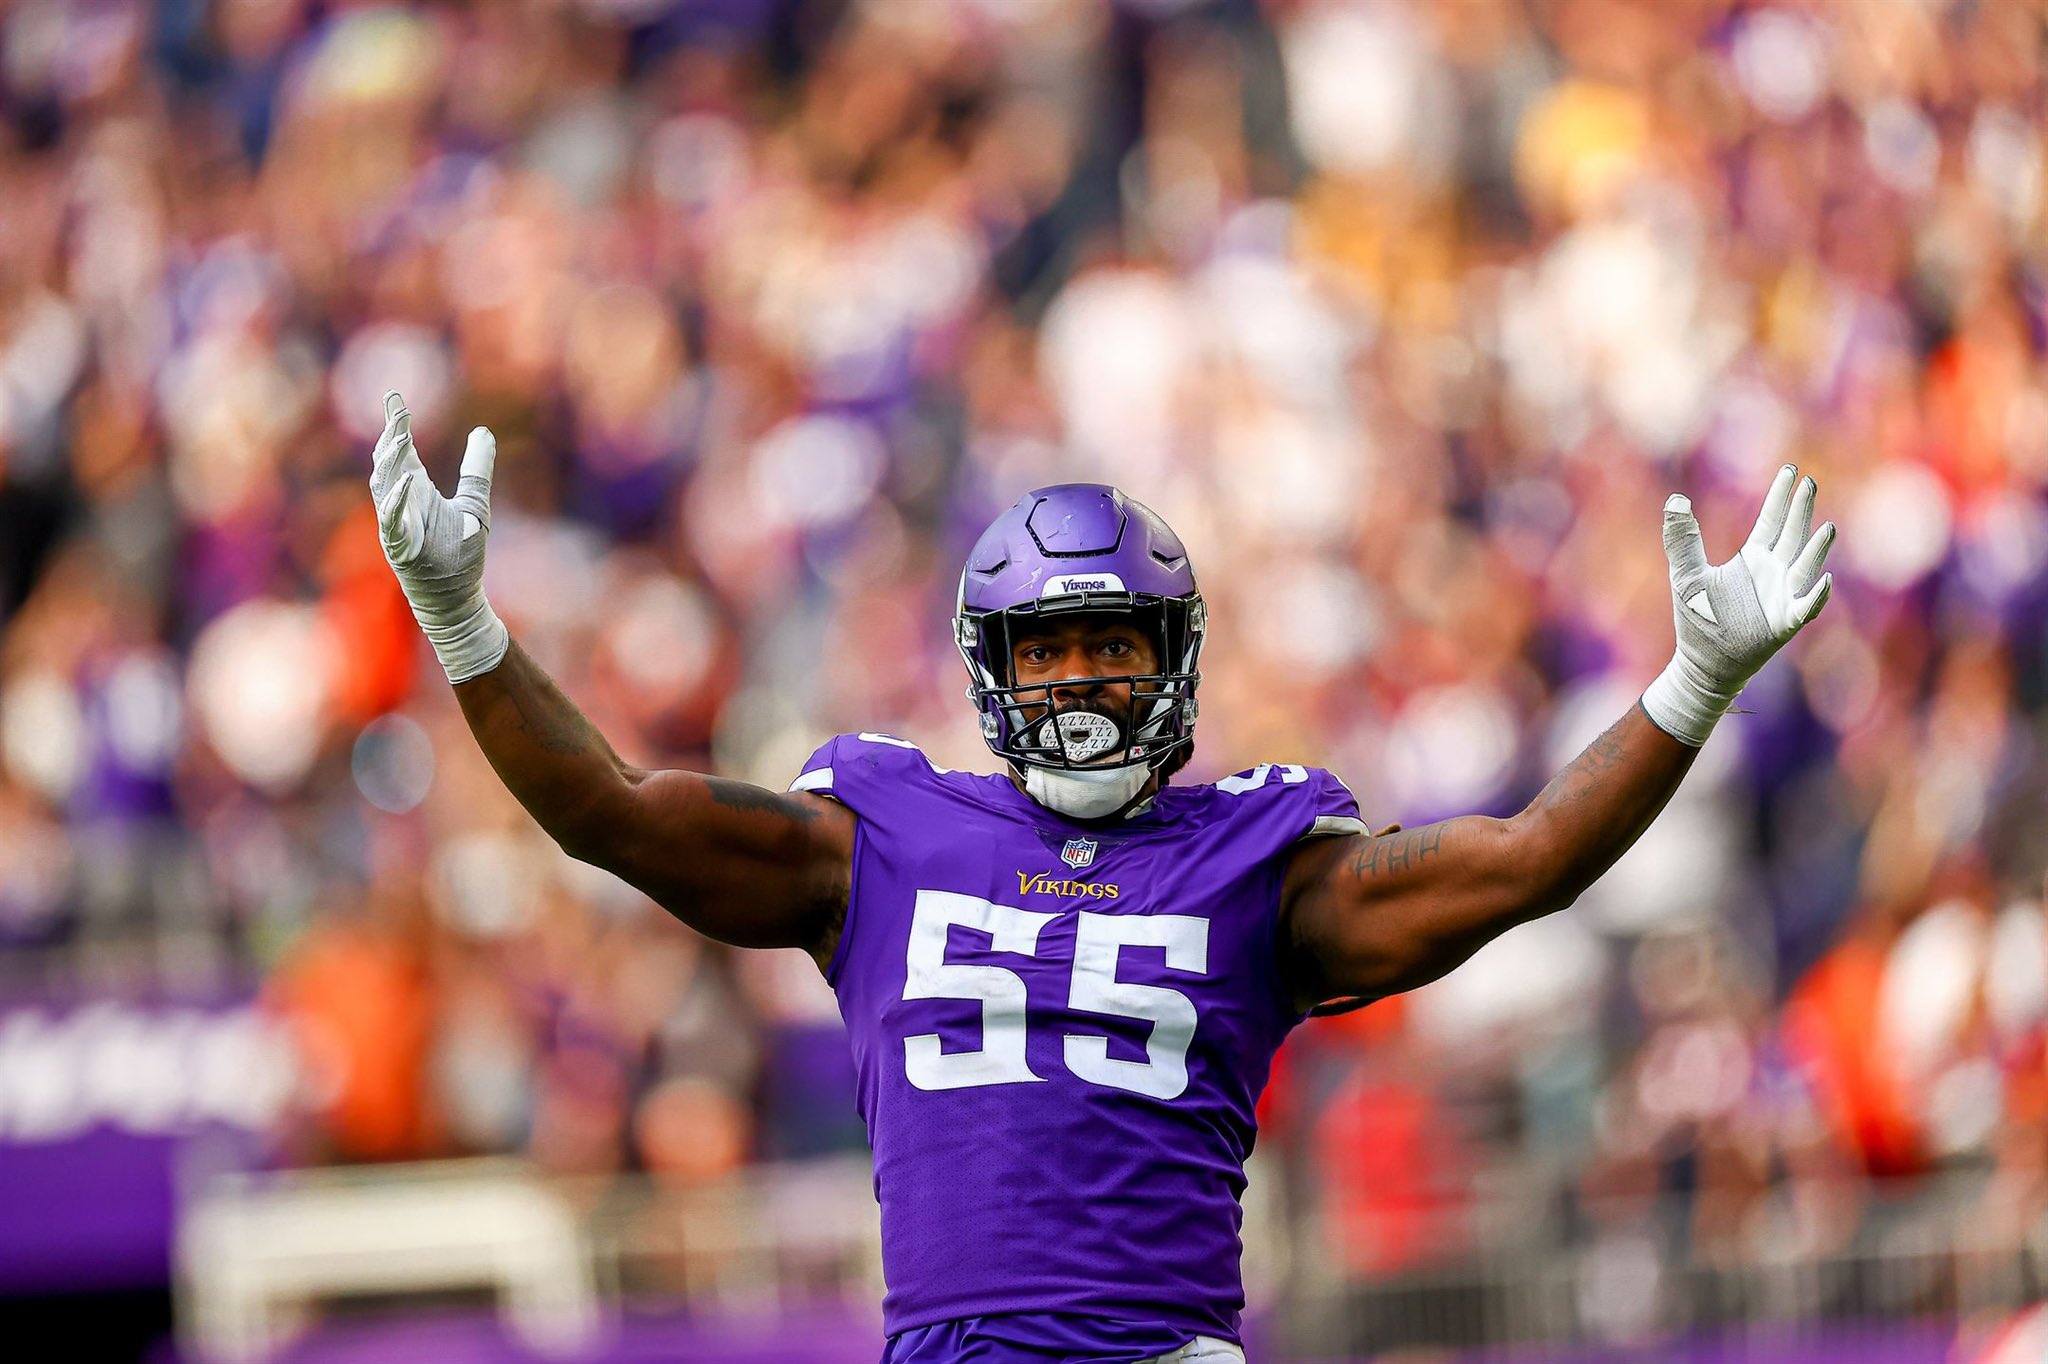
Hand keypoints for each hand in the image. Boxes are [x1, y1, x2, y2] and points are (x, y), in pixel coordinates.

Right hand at [370, 391, 508, 683]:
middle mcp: (402, 502)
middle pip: (388, 462)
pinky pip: (392, 520)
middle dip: (391, 436)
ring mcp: (397, 523)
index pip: (401, 450)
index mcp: (417, 489)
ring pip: (384, 485)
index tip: (393, 397)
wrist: (458, 595)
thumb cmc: (462, 552)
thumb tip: (483, 431)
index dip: (395, 424)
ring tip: (400, 435)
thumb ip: (477, 468)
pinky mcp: (400, 546)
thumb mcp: (475, 502)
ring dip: (391, 461)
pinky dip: (397, 501)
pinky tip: (406, 482)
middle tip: (398, 411)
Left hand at [1641, 463, 1834, 745]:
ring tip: (1827, 528)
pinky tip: (1824, 581)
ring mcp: (1782, 597)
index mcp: (1753, 560)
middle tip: (1810, 483)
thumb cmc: (1698, 619)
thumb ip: (1682, 539)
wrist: (1703, 663)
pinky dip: (1815, 596)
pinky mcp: (1783, 623)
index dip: (1780, 496)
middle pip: (1791, 535)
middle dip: (1800, 510)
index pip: (1771, 520)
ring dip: (1816, 549)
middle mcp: (1773, 574)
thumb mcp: (1685, 574)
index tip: (1792, 470)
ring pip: (1804, 567)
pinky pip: (1804, 608)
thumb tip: (1675, 499)